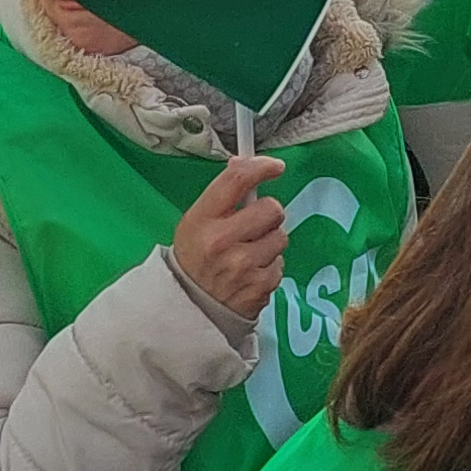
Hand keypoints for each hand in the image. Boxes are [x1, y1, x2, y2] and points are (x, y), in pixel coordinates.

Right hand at [170, 154, 288, 321]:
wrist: (190, 308)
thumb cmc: (195, 258)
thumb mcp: (195, 222)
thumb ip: (221, 195)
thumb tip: (244, 162)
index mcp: (202, 220)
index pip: (236, 180)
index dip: (261, 167)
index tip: (275, 166)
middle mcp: (222, 242)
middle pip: (271, 208)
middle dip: (268, 212)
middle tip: (255, 223)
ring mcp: (243, 266)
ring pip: (281, 236)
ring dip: (271, 240)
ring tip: (250, 251)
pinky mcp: (260, 287)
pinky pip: (280, 264)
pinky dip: (270, 265)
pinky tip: (252, 271)